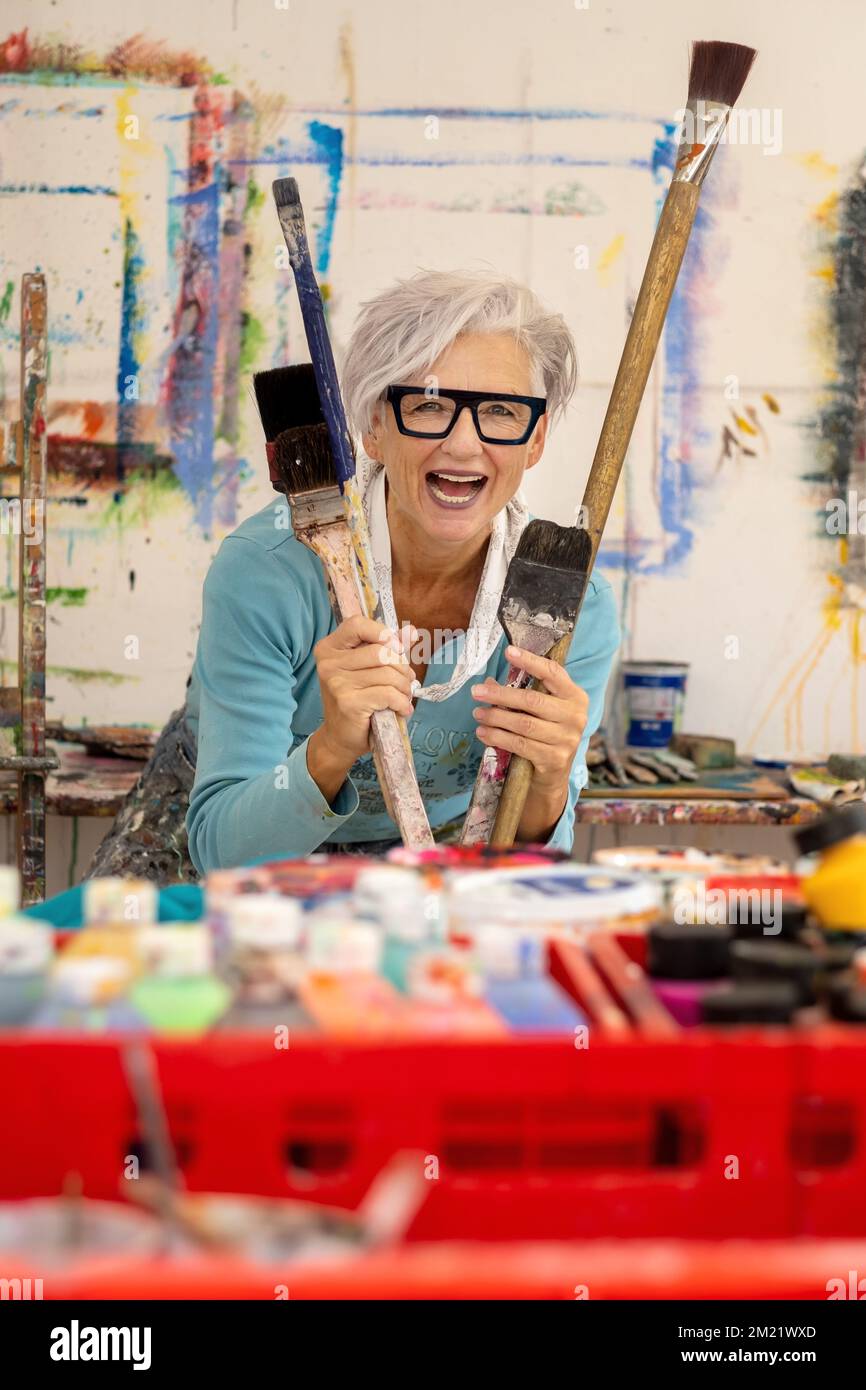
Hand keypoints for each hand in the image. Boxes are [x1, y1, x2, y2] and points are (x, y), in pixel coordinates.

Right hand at [313, 615, 416, 771]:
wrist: (340, 738)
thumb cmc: (356, 700)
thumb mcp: (368, 670)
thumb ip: (388, 648)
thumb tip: (412, 632)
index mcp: (329, 648)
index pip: (357, 624)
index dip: (382, 633)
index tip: (396, 648)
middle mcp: (329, 663)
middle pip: (381, 651)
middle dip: (401, 666)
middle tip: (406, 680)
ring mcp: (337, 683)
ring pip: (388, 674)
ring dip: (405, 687)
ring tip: (404, 696)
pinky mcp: (348, 703)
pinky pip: (388, 694)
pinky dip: (402, 702)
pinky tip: (402, 709)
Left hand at [471, 644, 588, 796]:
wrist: (554, 775)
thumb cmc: (545, 734)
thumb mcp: (540, 711)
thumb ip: (521, 694)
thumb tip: (487, 684)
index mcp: (575, 696)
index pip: (553, 672)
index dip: (530, 661)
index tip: (508, 652)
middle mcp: (576, 716)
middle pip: (533, 700)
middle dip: (501, 695)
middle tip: (476, 692)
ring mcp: (567, 739)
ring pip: (524, 724)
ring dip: (495, 717)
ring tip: (477, 714)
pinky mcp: (555, 759)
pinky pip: (520, 744)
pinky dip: (498, 737)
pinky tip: (483, 732)